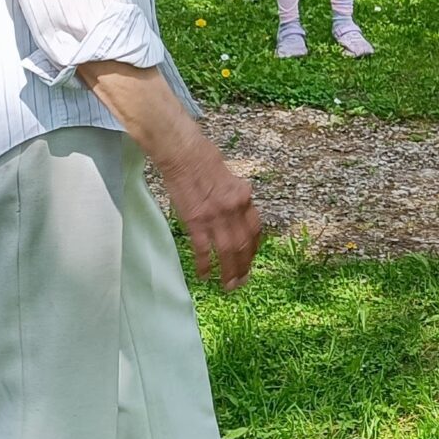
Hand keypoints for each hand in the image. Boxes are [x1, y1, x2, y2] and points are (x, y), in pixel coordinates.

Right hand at [163, 135, 263, 288]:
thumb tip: (236, 212)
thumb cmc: (203, 158)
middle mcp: (234, 209)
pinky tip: (205, 275)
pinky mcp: (196, 221)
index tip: (250, 259)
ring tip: (228, 286)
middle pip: (244, 245)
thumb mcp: (230, 176)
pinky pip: (203, 249)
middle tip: (242, 281)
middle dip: (244, 266)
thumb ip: (235, 196)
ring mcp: (215, 217)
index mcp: (244, 197)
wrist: (183, 153)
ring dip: (229, 271)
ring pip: (227, 252)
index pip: (255, 229)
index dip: (254, 247)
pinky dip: (205, 265)